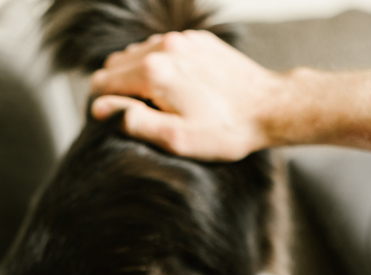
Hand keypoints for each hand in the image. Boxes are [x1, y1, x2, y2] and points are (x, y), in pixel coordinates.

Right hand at [90, 30, 286, 160]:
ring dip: (138, 76)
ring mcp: (182, 40)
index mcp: (153, 71)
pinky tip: (181, 88)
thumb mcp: (175, 138)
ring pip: (137, 54)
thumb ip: (133, 122)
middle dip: (119, 89)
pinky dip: (162, 66)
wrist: (270, 107)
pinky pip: (163, 49)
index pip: (101, 82)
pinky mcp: (197, 40)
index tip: (119, 121)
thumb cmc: (224, 129)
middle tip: (141, 115)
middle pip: (115, 65)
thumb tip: (100, 108)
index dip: (103, 105)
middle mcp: (164, 47)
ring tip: (161, 103)